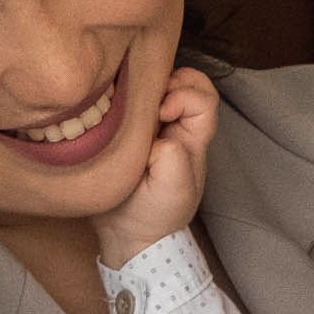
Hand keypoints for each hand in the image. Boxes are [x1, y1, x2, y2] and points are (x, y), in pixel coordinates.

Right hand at [94, 66, 221, 268]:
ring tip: (125, 103)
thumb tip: (157, 136)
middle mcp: (174, 127)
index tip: (163, 113)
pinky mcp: (125, 131)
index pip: (204, 98)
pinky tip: (109, 110)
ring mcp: (149, 128)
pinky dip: (120, 98)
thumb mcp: (175, 188)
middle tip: (145, 98)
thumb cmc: (156, 214)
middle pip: (183, 81)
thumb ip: (173, 156)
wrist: (125, 234)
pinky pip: (127, 102)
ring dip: (140, 87)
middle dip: (165, 79)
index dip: (185, 95)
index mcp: (193, 138)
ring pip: (154, 88)